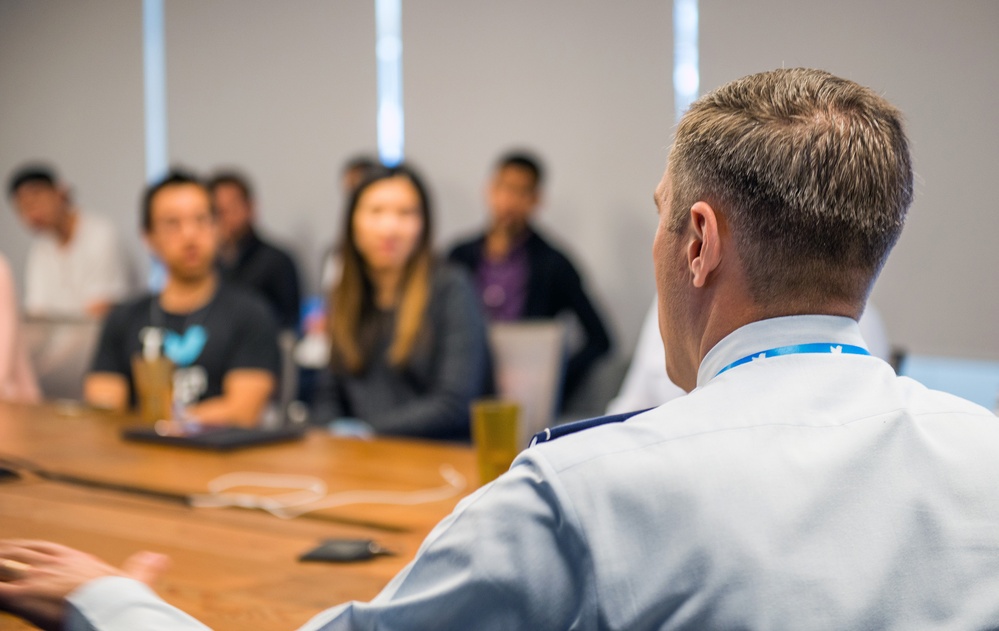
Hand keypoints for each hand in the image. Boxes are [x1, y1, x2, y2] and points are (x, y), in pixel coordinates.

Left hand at [0, 540, 169, 630]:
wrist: (114, 609)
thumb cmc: (125, 599)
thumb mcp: (134, 582)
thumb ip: (143, 569)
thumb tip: (160, 557)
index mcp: (77, 560)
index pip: (44, 549)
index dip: (27, 548)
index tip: (15, 545)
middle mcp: (53, 565)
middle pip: (20, 553)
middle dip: (4, 551)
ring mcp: (35, 580)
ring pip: (4, 565)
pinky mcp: (21, 597)